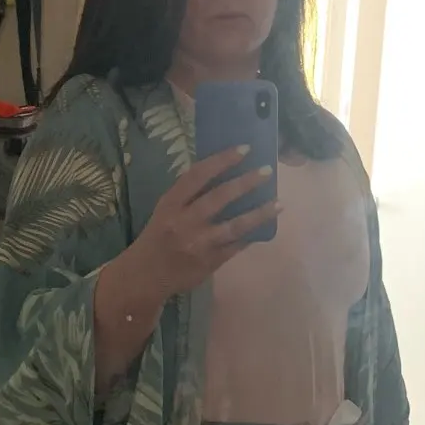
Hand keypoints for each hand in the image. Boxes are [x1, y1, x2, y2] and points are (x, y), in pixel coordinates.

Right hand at [134, 149, 278, 298]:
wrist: (146, 275)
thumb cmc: (158, 236)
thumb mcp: (166, 210)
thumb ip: (189, 195)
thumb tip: (224, 174)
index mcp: (171, 204)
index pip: (198, 175)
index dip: (222, 160)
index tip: (244, 149)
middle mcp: (185, 222)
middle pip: (220, 197)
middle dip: (246, 182)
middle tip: (267, 171)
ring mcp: (199, 244)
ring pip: (235, 226)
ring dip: (259, 213)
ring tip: (279, 203)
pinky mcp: (210, 262)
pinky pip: (236, 246)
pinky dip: (251, 235)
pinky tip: (265, 226)